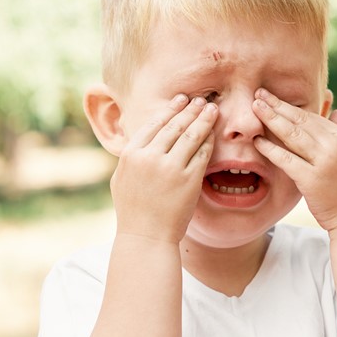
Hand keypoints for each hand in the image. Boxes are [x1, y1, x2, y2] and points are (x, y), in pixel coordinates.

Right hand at [111, 94, 216, 242]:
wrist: (145, 237)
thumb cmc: (132, 210)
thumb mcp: (121, 178)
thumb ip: (131, 156)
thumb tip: (140, 138)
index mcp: (131, 154)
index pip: (154, 124)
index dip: (170, 109)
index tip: (181, 100)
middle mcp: (150, 157)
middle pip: (175, 125)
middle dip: (190, 109)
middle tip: (201, 100)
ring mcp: (171, 168)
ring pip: (191, 135)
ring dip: (203, 119)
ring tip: (212, 109)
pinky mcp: (189, 180)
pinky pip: (203, 154)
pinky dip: (209, 141)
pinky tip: (214, 133)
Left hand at [251, 88, 336, 232]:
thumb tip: (336, 112)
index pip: (310, 115)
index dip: (288, 105)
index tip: (271, 96)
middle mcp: (333, 145)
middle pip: (299, 120)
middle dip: (276, 106)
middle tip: (257, 94)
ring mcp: (323, 161)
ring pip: (292, 135)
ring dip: (271, 119)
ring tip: (254, 108)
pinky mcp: (312, 179)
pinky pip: (286, 159)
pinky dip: (270, 149)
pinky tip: (257, 141)